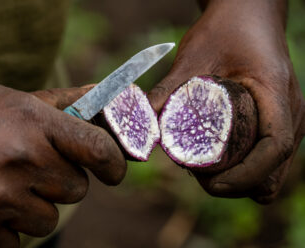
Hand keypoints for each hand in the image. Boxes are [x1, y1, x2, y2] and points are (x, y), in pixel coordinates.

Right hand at [0, 85, 125, 246]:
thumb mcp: (12, 100)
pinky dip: (7, 228)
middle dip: (61, 183)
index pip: (98, 149)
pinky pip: (19, 242)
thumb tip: (101, 96)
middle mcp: (21, 160)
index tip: (113, 171)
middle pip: (76, 190)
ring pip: (48, 220)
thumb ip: (62, 103)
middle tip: (32, 170)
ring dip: (33, 208)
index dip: (114, 163)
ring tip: (3, 186)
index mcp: (34, 123)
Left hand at [148, 0, 304, 202]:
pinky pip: (269, 159)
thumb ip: (166, 91)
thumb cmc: (224, 31)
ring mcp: (288, 118)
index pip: (274, 147)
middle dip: (238, 185)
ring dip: (243, 180)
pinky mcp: (278, 121)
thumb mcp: (192, 58)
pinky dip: (248, 170)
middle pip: (274, 170)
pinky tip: (221, 161)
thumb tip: (141, 127)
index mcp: (275, 93)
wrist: (248, 14)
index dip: (246, 175)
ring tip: (208, 170)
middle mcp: (290, 111)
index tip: (212, 184)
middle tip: (200, 177)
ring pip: (273, 170)